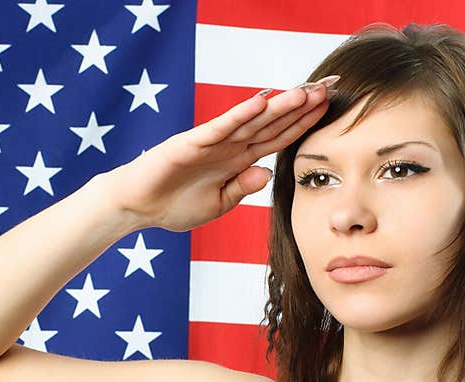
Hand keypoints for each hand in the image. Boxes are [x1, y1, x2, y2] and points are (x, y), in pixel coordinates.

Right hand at [104, 80, 332, 232]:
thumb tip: (267, 173)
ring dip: (277, 107)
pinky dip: (240, 115)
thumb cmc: (175, 205)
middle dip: (299, 108)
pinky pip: (220, 127)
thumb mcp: (219, 204)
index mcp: (238, 161)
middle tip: (326, 90)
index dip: (301, 125)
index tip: (326, 111)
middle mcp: (229, 146)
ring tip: (303, 92)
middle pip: (270, 123)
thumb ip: (243, 187)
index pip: (277, 139)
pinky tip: (261, 102)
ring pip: (251, 121)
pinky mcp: (191, 143)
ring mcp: (211, 142)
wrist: (138, 207)